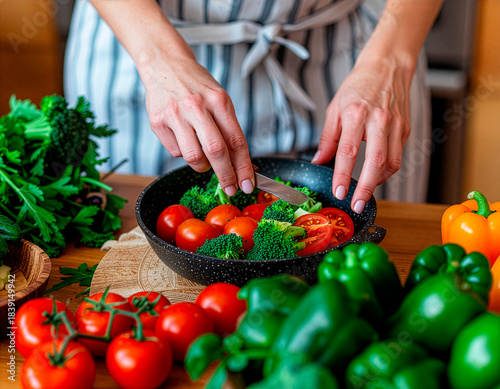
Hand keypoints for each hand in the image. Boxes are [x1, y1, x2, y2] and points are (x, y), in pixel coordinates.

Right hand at [141, 50, 254, 195]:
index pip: (236, 140)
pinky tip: (183, 138)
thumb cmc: (196, 86)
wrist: (164, 63)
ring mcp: (175, 114)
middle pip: (216, 151)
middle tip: (231, 188)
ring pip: (193, 157)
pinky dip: (183, 152)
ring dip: (202, 166)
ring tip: (203, 159)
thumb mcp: (219, 99)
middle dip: (226, 175)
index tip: (247, 184)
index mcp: (218, 100)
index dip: (244, 166)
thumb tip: (239, 164)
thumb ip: (228, 129)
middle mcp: (196, 106)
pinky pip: (175, 151)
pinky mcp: (157, 121)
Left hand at [312, 54, 411, 212]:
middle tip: (357, 205)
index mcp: (356, 114)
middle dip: (366, 188)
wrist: (387, 66)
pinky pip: (398, 156)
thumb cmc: (359, 85)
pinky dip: (387, 170)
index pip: (348, 152)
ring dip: (377, 182)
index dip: (342, 175)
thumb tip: (318, 160)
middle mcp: (378, 120)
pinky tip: (376, 174)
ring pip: (391, 162)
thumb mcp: (335, 108)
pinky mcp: (405, 128)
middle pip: (375, 161)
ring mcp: (395, 124)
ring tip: (365, 192)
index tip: (339, 192)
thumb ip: (327, 138)